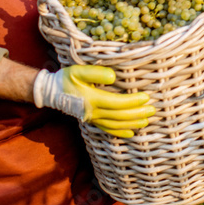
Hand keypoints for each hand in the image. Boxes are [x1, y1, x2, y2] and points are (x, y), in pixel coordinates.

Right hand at [33, 65, 153, 137]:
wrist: (51, 92)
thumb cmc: (67, 79)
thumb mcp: (78, 71)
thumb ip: (95, 72)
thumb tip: (113, 77)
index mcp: (91, 99)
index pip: (117, 103)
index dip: (132, 102)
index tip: (146, 98)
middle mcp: (93, 112)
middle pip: (119, 116)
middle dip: (137, 114)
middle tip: (152, 110)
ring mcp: (92, 119)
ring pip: (116, 125)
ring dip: (132, 124)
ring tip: (147, 121)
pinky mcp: (91, 121)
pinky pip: (108, 129)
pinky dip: (120, 132)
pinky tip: (131, 133)